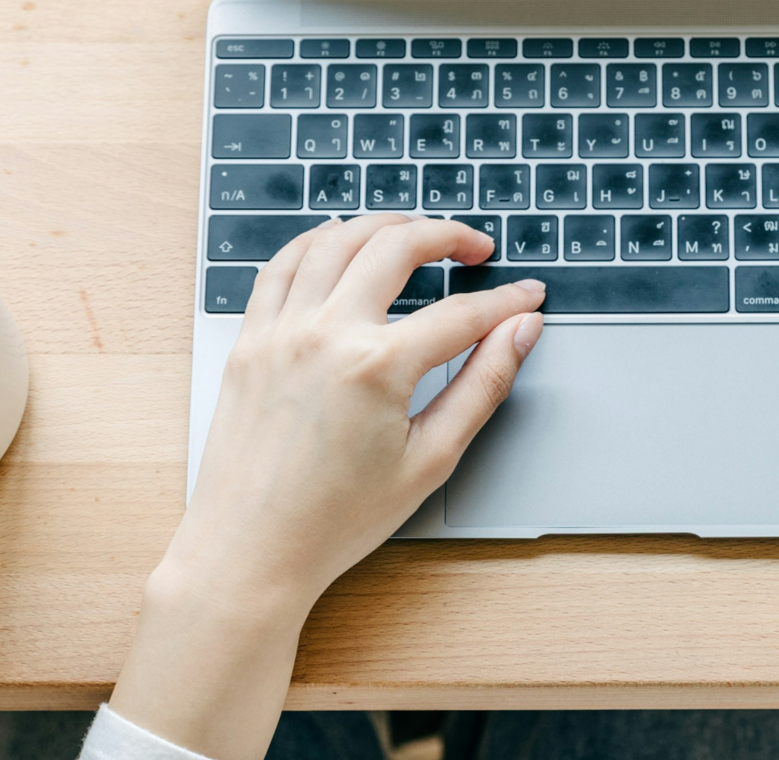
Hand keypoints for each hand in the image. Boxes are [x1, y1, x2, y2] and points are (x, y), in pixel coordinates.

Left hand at [110, 216, 543, 759]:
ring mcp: (280, 331)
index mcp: (377, 367)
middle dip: (448, 236)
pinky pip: (280, 266)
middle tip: (476, 247)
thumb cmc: (336, 520)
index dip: (506, 301)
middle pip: (397, 247)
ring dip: (383, 225)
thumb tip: (520, 333)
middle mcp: (326, 334)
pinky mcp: (249, 341)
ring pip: (336, 240)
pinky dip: (316, 242)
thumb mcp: (431, 459)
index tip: (529, 295)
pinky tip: (339, 241)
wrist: (249, 552)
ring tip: (415, 232)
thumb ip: (483, 385)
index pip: (462, 313)